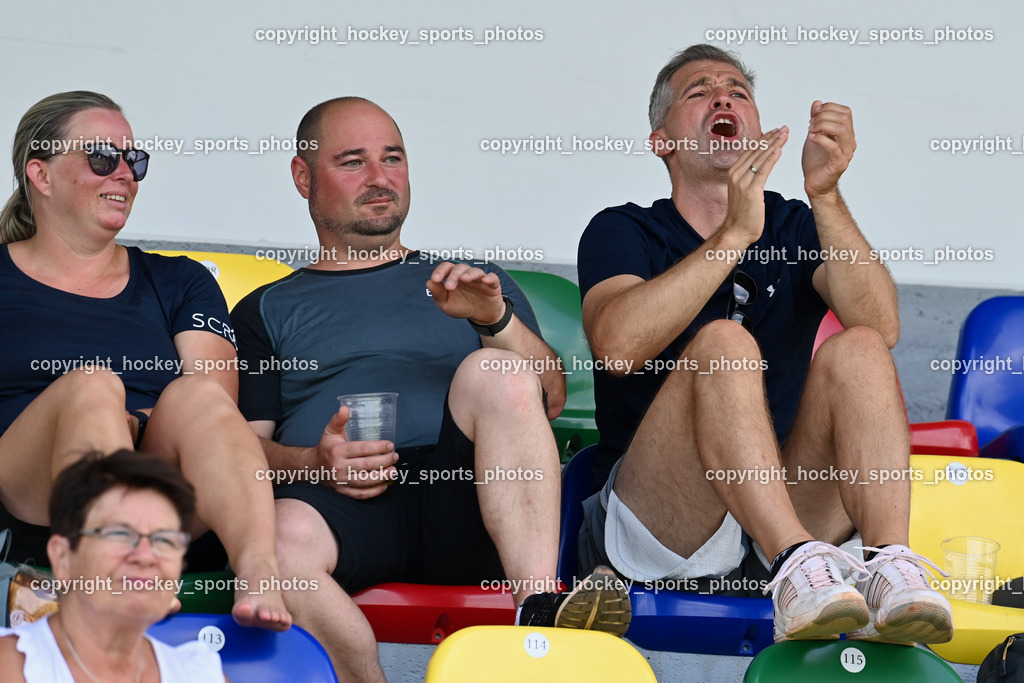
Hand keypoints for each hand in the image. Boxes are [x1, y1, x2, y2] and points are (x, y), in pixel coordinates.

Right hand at [315, 407, 397, 498]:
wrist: (313, 467)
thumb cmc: (326, 447)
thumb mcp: (330, 431)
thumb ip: (338, 420)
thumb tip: (345, 408)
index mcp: (337, 451)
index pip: (362, 449)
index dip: (378, 447)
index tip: (390, 445)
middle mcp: (338, 467)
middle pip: (366, 465)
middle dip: (384, 461)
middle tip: (395, 457)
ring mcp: (341, 481)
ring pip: (365, 481)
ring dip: (382, 477)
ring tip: (393, 471)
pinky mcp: (343, 492)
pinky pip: (360, 494)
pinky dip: (374, 492)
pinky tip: (385, 485)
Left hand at [427, 262, 504, 323]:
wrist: (480, 316)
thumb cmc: (462, 306)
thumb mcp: (446, 303)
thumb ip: (438, 293)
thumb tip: (429, 282)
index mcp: (453, 277)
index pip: (446, 267)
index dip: (440, 271)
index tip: (435, 279)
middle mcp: (466, 275)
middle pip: (459, 268)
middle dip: (453, 275)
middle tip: (449, 286)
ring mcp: (480, 279)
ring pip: (475, 271)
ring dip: (469, 274)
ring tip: (464, 279)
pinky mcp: (492, 285)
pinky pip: (492, 278)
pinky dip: (490, 278)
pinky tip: (485, 280)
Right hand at [721, 127, 788, 245]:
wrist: (736, 231)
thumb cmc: (742, 214)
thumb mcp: (742, 192)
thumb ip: (748, 178)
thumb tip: (757, 169)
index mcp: (733, 173)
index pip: (749, 151)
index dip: (762, 139)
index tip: (774, 131)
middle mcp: (736, 174)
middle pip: (755, 151)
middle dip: (770, 138)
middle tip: (783, 128)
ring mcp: (742, 182)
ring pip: (760, 158)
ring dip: (774, 144)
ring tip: (785, 134)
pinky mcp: (751, 190)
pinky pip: (763, 171)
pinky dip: (771, 159)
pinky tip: (779, 149)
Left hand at [802, 101, 854, 198]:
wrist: (815, 184)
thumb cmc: (815, 161)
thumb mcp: (814, 135)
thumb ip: (816, 120)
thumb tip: (817, 103)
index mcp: (846, 134)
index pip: (845, 111)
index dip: (829, 108)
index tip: (814, 114)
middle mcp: (850, 142)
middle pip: (844, 118)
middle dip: (824, 116)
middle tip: (810, 123)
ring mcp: (846, 153)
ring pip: (841, 130)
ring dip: (823, 125)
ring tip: (810, 130)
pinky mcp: (839, 164)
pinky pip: (834, 147)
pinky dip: (821, 139)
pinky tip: (811, 138)